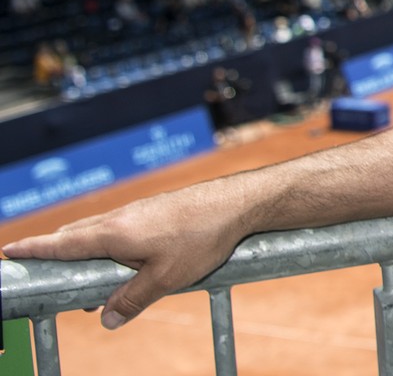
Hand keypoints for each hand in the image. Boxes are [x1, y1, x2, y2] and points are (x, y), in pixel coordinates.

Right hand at [1, 179, 251, 328]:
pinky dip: (109, 243)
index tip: (9, 252)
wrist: (238, 203)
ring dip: (86, 251)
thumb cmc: (202, 238)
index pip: (62, 244)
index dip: (34, 250)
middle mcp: (120, 217)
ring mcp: (138, 211)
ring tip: (89, 278)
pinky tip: (125, 259)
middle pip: (76, 236)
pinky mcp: (156, 210)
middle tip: (44, 271)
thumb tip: (107, 320)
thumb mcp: (166, 278)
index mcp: (113, 234)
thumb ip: (133, 300)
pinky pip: (121, 228)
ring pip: (99, 230)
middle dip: (57, 254)